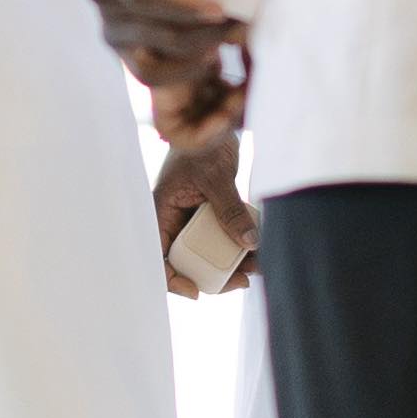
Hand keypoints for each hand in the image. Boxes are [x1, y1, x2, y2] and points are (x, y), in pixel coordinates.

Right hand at [83, 0, 246, 142]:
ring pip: (146, 61)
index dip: (177, 6)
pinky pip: (149, 74)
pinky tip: (213, 60)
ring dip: (191, 58)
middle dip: (196, 34)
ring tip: (229, 42)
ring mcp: (109, 22)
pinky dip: (181, 75)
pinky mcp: (125, 42)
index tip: (220, 8)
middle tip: (239, 24)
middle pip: (147, 30)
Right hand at [155, 128, 257, 301]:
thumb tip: (250, 243)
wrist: (215, 126)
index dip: (172, 280)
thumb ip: (230, 210)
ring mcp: (194, 219)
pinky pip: (223, 239)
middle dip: (214, 275)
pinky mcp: (212, 216)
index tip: (197, 292)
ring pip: (209, 253)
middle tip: (242, 281)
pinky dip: (239, 246)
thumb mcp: (216, 178)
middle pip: (188, 261)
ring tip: (257, 266)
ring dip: (232, 262)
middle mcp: (176, 220)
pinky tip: (258, 251)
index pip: (158, 257)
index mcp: (162, 213)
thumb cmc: (202, 145)